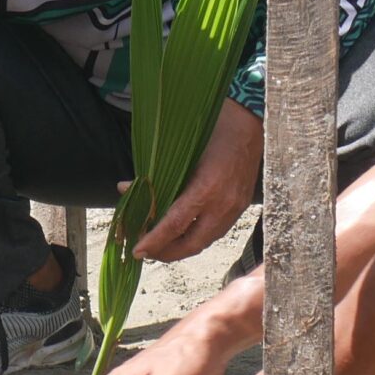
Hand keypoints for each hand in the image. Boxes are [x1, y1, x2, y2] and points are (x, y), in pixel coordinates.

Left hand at [135, 106, 259, 263]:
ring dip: (182, 247)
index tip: (137, 250)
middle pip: (191, 244)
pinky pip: (217, 231)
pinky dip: (198, 236)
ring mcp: (235, 208)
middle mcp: (222, 205)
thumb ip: (155, 176)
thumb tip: (126, 189)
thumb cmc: (210, 130)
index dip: (154, 240)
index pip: (174, 225)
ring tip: (162, 244)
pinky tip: (185, 232)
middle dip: (166, 253)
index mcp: (205, 189)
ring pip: (205, 241)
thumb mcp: (179, 153)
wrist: (248, 122)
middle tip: (147, 252)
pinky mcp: (241, 207)